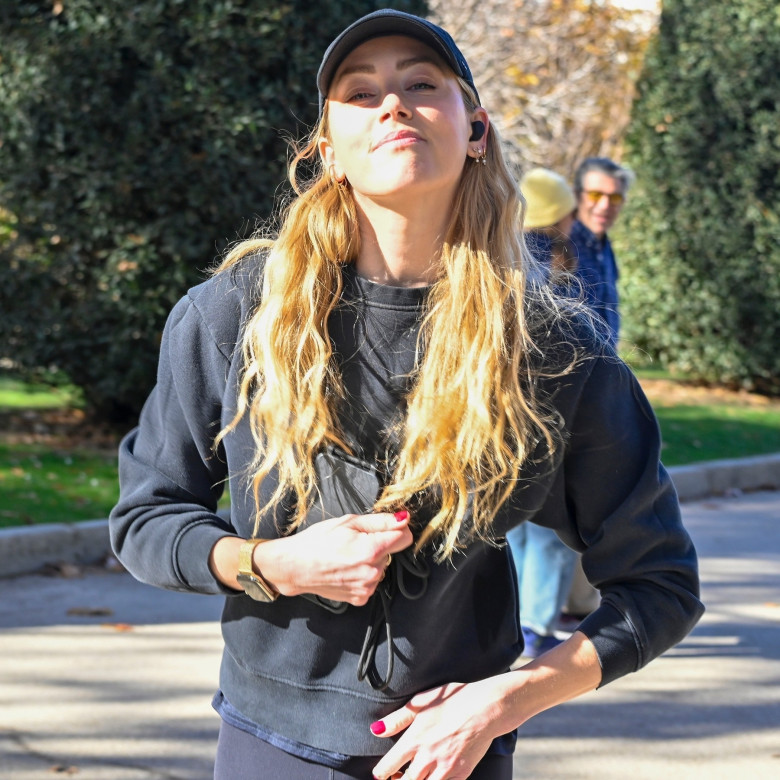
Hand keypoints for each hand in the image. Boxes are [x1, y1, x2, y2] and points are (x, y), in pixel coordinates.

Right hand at [266, 510, 412, 604]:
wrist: (295, 566)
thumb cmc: (317, 541)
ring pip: (382, 567)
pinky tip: (346, 570)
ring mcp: (367, 587)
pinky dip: (363, 575)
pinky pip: (372, 582)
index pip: (405, 538)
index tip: (385, 528)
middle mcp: (373, 571)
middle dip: (379, 545)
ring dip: (370, 561)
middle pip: (391, 552)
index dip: (396, 530)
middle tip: (355, 542)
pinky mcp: (360, 598)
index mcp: (372, 549)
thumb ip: (381, 521)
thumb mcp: (348, 522)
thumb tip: (404, 519)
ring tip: (347, 556)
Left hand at [370, 678, 510, 779]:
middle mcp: (428, 757)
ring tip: (414, 776)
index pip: (387, 767)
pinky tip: (434, 775)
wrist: (486, 707)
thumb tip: (376, 730)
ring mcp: (446, 768)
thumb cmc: (454, 699)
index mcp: (415, 739)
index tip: (380, 772)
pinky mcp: (461, 774)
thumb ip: (397, 719)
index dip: (380, 773)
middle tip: (396, 777)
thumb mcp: (421, 701)